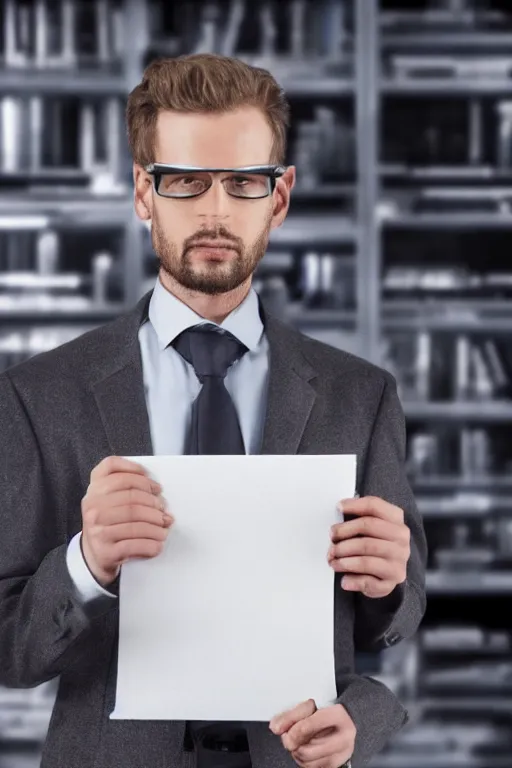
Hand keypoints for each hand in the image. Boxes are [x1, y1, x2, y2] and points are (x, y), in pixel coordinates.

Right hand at [81, 456, 173, 586]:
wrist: (94, 554)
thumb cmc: (108, 521)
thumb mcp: (108, 497)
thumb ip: (125, 484)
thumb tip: (157, 491)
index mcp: (94, 489)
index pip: (119, 475)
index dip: (141, 478)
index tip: (156, 487)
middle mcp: (92, 508)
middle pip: (132, 499)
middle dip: (153, 503)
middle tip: (163, 510)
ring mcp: (97, 530)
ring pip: (136, 523)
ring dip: (156, 526)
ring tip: (164, 526)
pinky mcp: (105, 551)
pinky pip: (135, 545)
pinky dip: (151, 544)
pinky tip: (158, 543)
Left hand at [269, 699, 354, 767]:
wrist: (347, 719)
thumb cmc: (327, 710)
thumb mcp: (310, 706)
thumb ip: (292, 715)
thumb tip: (276, 727)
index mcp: (338, 716)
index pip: (308, 727)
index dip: (292, 731)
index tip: (283, 730)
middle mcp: (344, 738)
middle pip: (306, 751)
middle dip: (292, 744)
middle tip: (288, 736)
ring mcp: (342, 754)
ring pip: (308, 762)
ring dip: (296, 752)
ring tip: (297, 741)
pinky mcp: (337, 764)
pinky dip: (303, 760)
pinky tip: (305, 748)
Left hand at [327, 496, 409, 597]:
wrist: (388, 573)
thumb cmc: (376, 545)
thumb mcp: (373, 527)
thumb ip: (359, 517)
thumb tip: (340, 510)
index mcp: (396, 521)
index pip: (375, 506)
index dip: (354, 505)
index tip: (339, 507)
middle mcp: (401, 540)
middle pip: (368, 528)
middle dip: (344, 532)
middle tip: (332, 538)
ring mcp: (398, 561)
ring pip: (365, 557)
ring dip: (343, 559)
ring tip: (332, 560)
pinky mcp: (392, 581)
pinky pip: (368, 581)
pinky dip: (352, 580)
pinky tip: (344, 579)